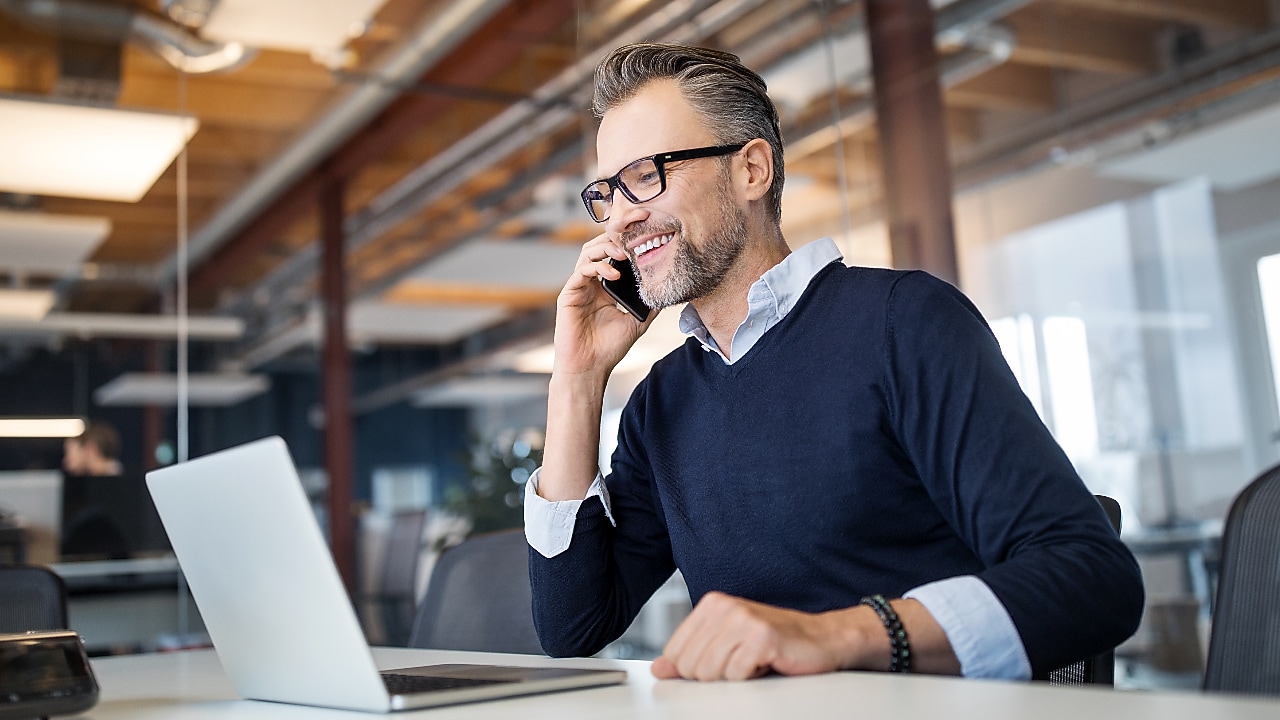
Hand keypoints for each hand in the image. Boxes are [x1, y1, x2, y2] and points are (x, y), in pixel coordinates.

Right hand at [552, 233, 652, 377]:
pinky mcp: (569, 295)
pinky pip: (580, 272)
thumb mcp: (637, 322)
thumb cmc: (609, 348)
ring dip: (606, 248)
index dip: (626, 243)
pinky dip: (597, 267)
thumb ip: (649, 304)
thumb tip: (668, 290)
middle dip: (616, 237)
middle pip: (599, 247)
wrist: (590, 368)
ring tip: (625, 253)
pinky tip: (615, 274)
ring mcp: (579, 288)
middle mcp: (591, 284)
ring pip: (588, 253)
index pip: (613, 256)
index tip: (644, 237)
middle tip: (634, 236)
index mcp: (605, 287)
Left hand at [651, 592, 864, 681]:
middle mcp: (724, 606)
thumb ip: (690, 654)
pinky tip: (766, 662)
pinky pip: (736, 675)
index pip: (674, 652)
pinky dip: (752, 677)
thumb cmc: (773, 642)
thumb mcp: (725, 645)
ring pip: (709, 672)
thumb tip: (660, 668)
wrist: (820, 639)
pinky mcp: (761, 637)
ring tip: (753, 661)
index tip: (720, 661)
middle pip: (689, 666)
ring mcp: (743, 619)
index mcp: (711, 604)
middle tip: (740, 661)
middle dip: (715, 675)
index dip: (694, 668)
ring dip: (733, 676)